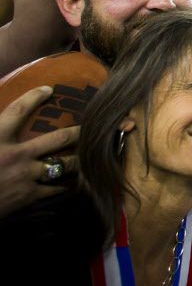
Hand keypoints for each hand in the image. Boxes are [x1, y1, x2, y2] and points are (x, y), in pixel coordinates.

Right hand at [0, 87, 79, 218]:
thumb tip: (5, 123)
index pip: (18, 110)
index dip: (34, 97)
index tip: (48, 89)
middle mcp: (16, 154)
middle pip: (58, 138)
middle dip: (78, 131)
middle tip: (89, 126)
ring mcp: (25, 176)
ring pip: (64, 164)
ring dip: (78, 160)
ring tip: (88, 155)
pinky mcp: (29, 196)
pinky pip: (56, 188)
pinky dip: (66, 185)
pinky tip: (75, 183)